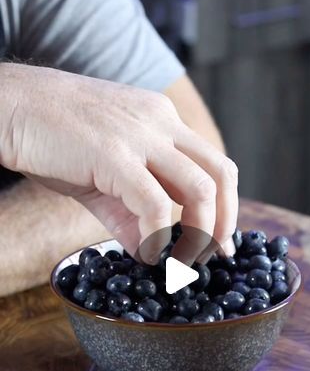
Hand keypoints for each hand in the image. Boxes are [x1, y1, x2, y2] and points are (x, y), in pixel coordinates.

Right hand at [0, 64, 238, 263]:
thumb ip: (131, 213)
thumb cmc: (51, 138)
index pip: (214, 164)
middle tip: (211, 257)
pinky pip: (155, 205)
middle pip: (221, 174)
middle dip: (224, 223)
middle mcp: (160, 123)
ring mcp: (140, 136)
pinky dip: (159, 238)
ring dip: (199, 235)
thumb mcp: (103, 176)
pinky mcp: (115, 155)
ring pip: (200, 189)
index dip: (226, 208)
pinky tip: (147, 255)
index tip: (220, 244)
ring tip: (179, 264)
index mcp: (162, 121)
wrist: (8, 106)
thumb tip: (150, 252)